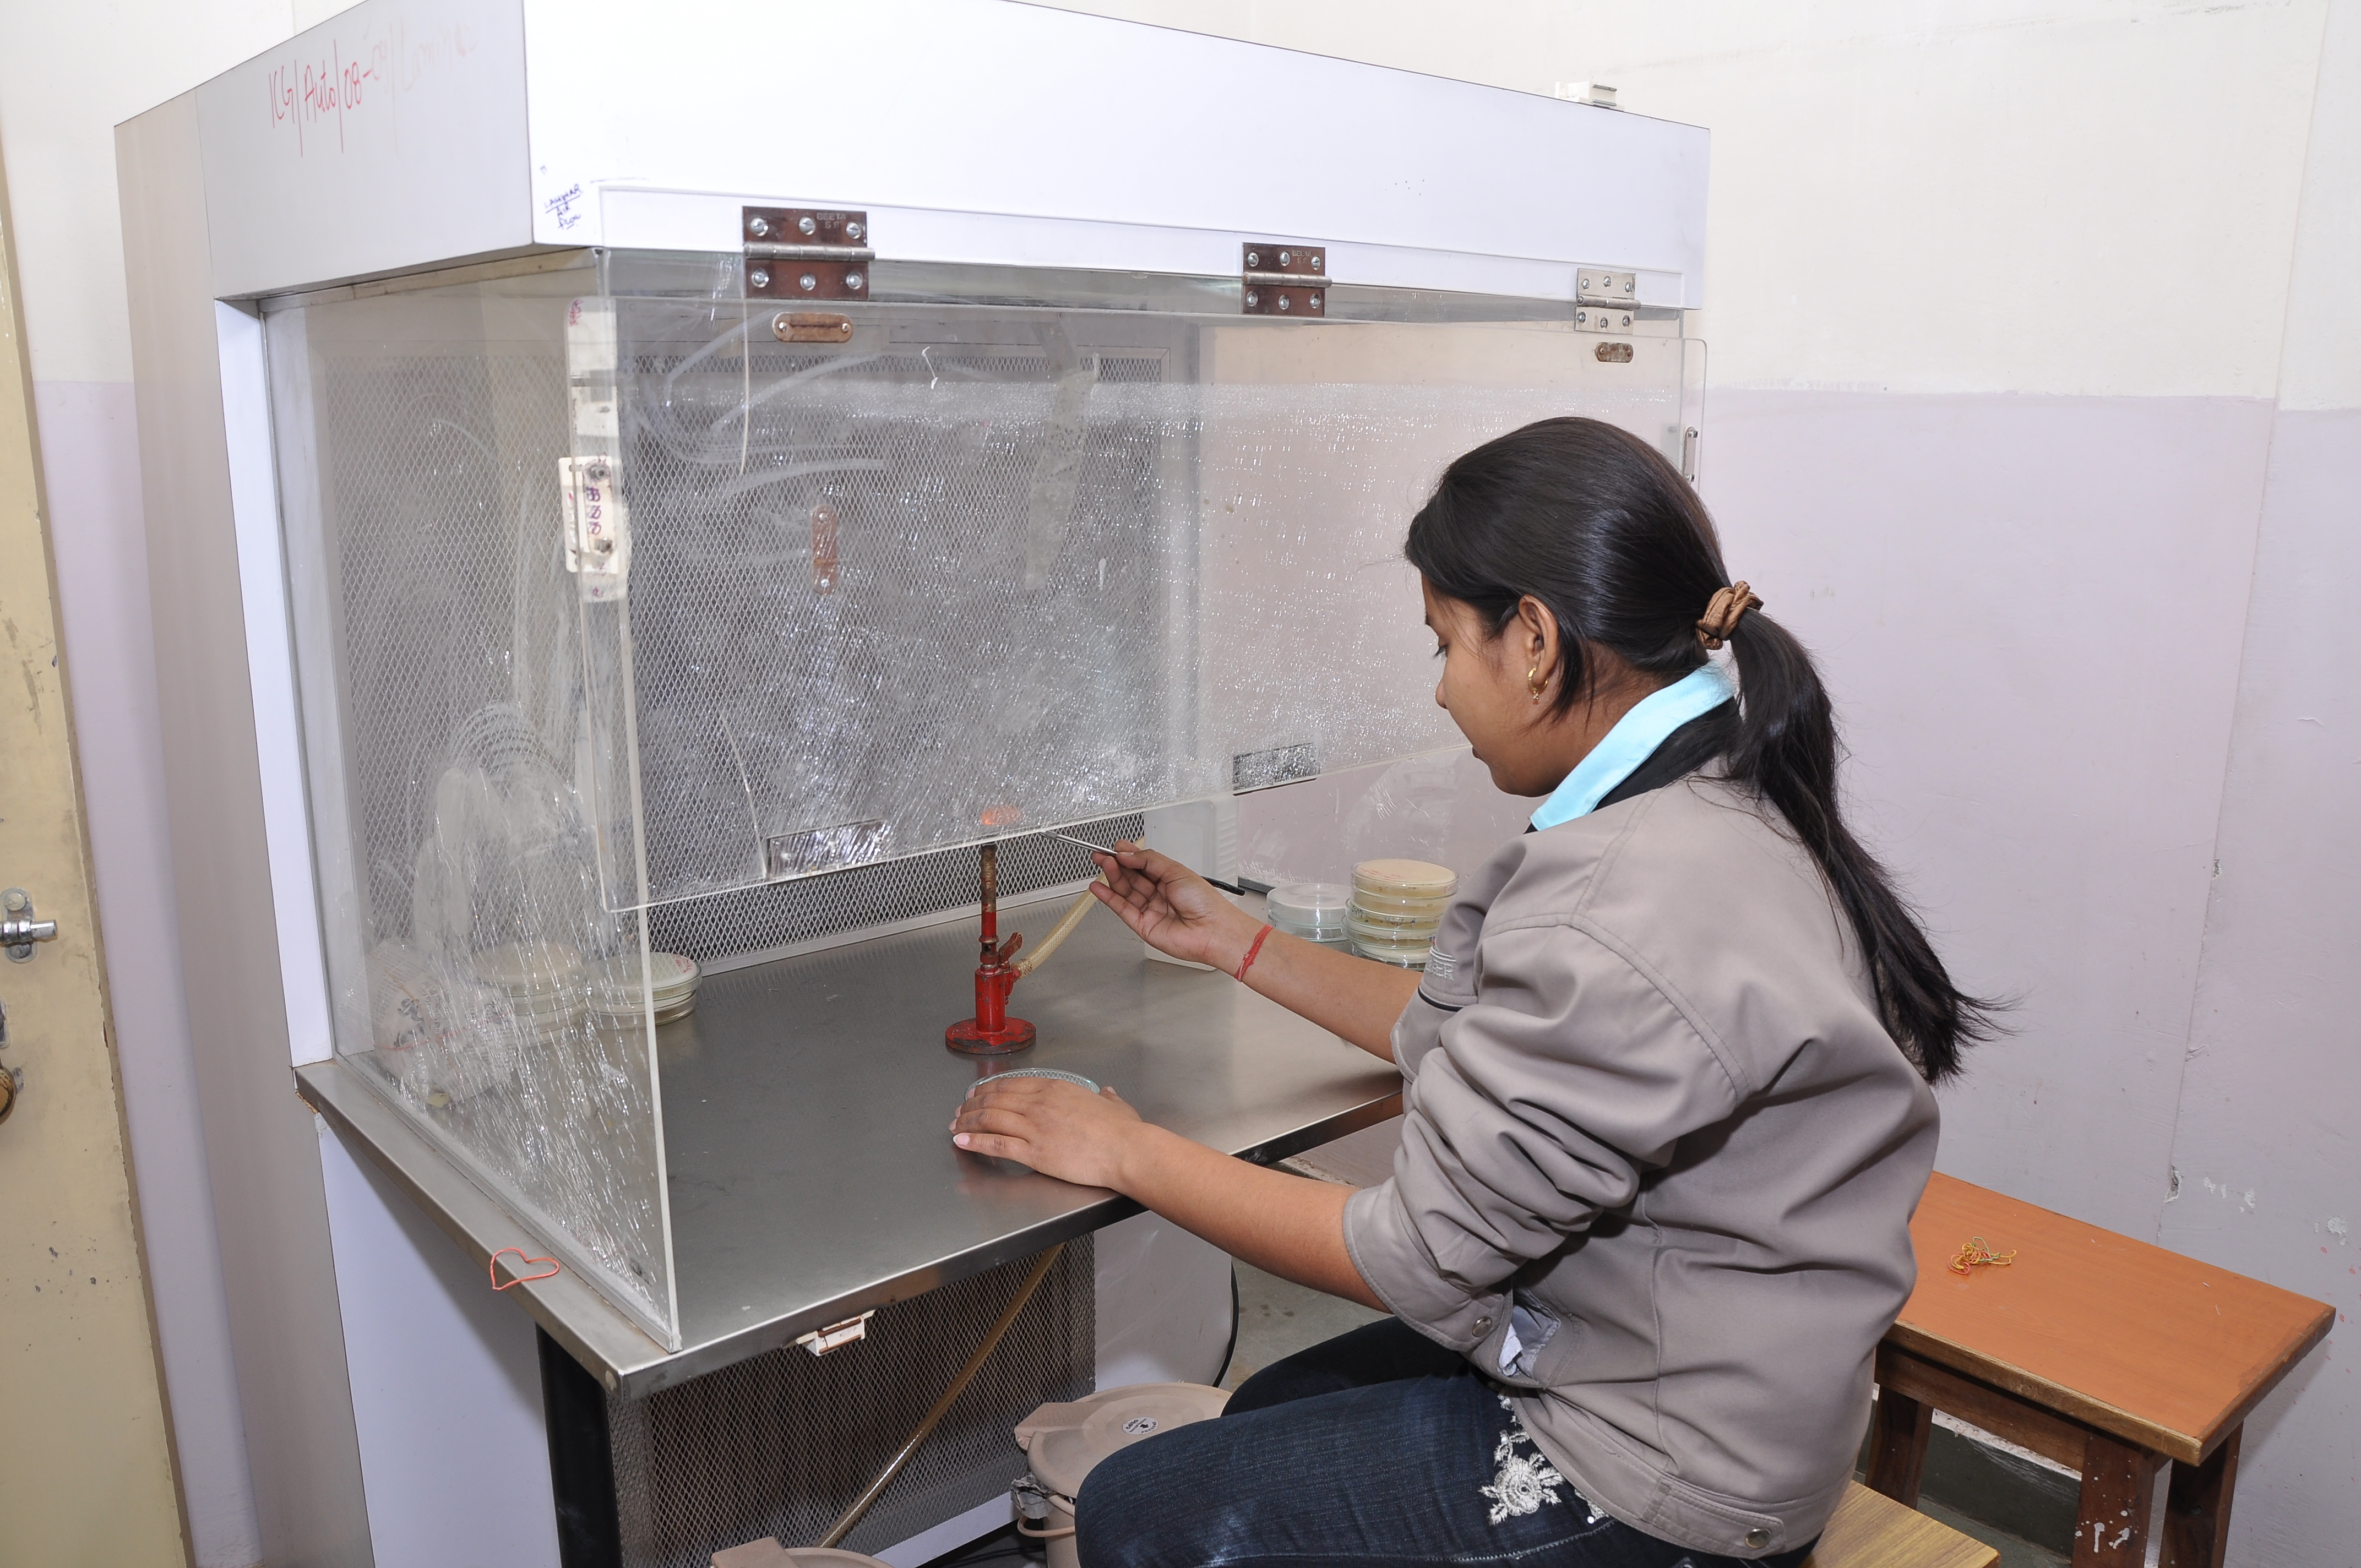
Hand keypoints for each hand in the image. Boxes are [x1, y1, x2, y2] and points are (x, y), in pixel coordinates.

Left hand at [950, 1076, 1146, 1188]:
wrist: (1125, 1150)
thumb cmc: (1123, 1131)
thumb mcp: (1115, 1105)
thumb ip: (1106, 1098)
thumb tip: (1107, 1093)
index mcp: (1056, 1088)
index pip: (1013, 1084)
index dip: (990, 1087)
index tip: (979, 1092)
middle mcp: (1039, 1103)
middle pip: (996, 1099)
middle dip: (973, 1104)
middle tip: (961, 1109)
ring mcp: (1034, 1127)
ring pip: (991, 1119)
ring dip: (968, 1121)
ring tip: (956, 1125)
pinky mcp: (1033, 1152)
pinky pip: (997, 1144)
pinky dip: (975, 1141)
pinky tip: (962, 1141)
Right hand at [1088, 841, 1259, 969]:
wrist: (1213, 930)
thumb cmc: (1205, 903)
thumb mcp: (1176, 871)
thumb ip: (1149, 860)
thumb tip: (1128, 854)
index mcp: (1170, 878)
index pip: (1143, 863)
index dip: (1128, 855)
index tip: (1116, 847)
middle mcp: (1159, 893)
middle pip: (1131, 876)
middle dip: (1116, 864)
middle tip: (1102, 855)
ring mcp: (1150, 909)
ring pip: (1125, 891)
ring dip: (1112, 877)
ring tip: (1102, 864)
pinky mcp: (1142, 925)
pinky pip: (1121, 909)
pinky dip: (1108, 898)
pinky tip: (1098, 887)